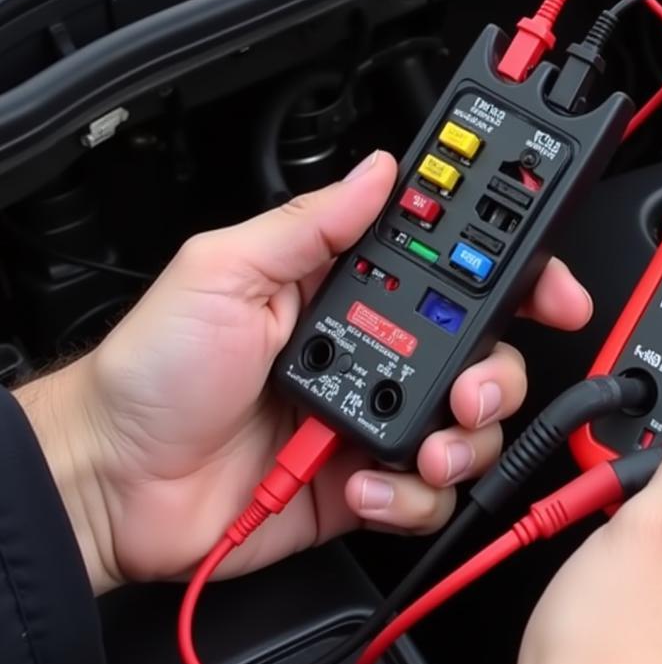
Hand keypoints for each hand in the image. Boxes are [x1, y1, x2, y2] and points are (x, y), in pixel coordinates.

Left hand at [14, 151, 591, 594]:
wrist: (113, 483)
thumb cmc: (156, 369)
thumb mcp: (225, 269)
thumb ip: (310, 221)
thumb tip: (378, 172)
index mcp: (349, 288)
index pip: (452, 267)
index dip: (513, 270)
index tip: (547, 285)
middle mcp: (377, 348)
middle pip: (485, 349)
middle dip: (501, 368)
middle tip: (474, 383)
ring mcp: (377, 414)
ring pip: (474, 425)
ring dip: (465, 436)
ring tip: (422, 442)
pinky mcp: (369, 479)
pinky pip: (430, 491)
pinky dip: (410, 492)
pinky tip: (363, 479)